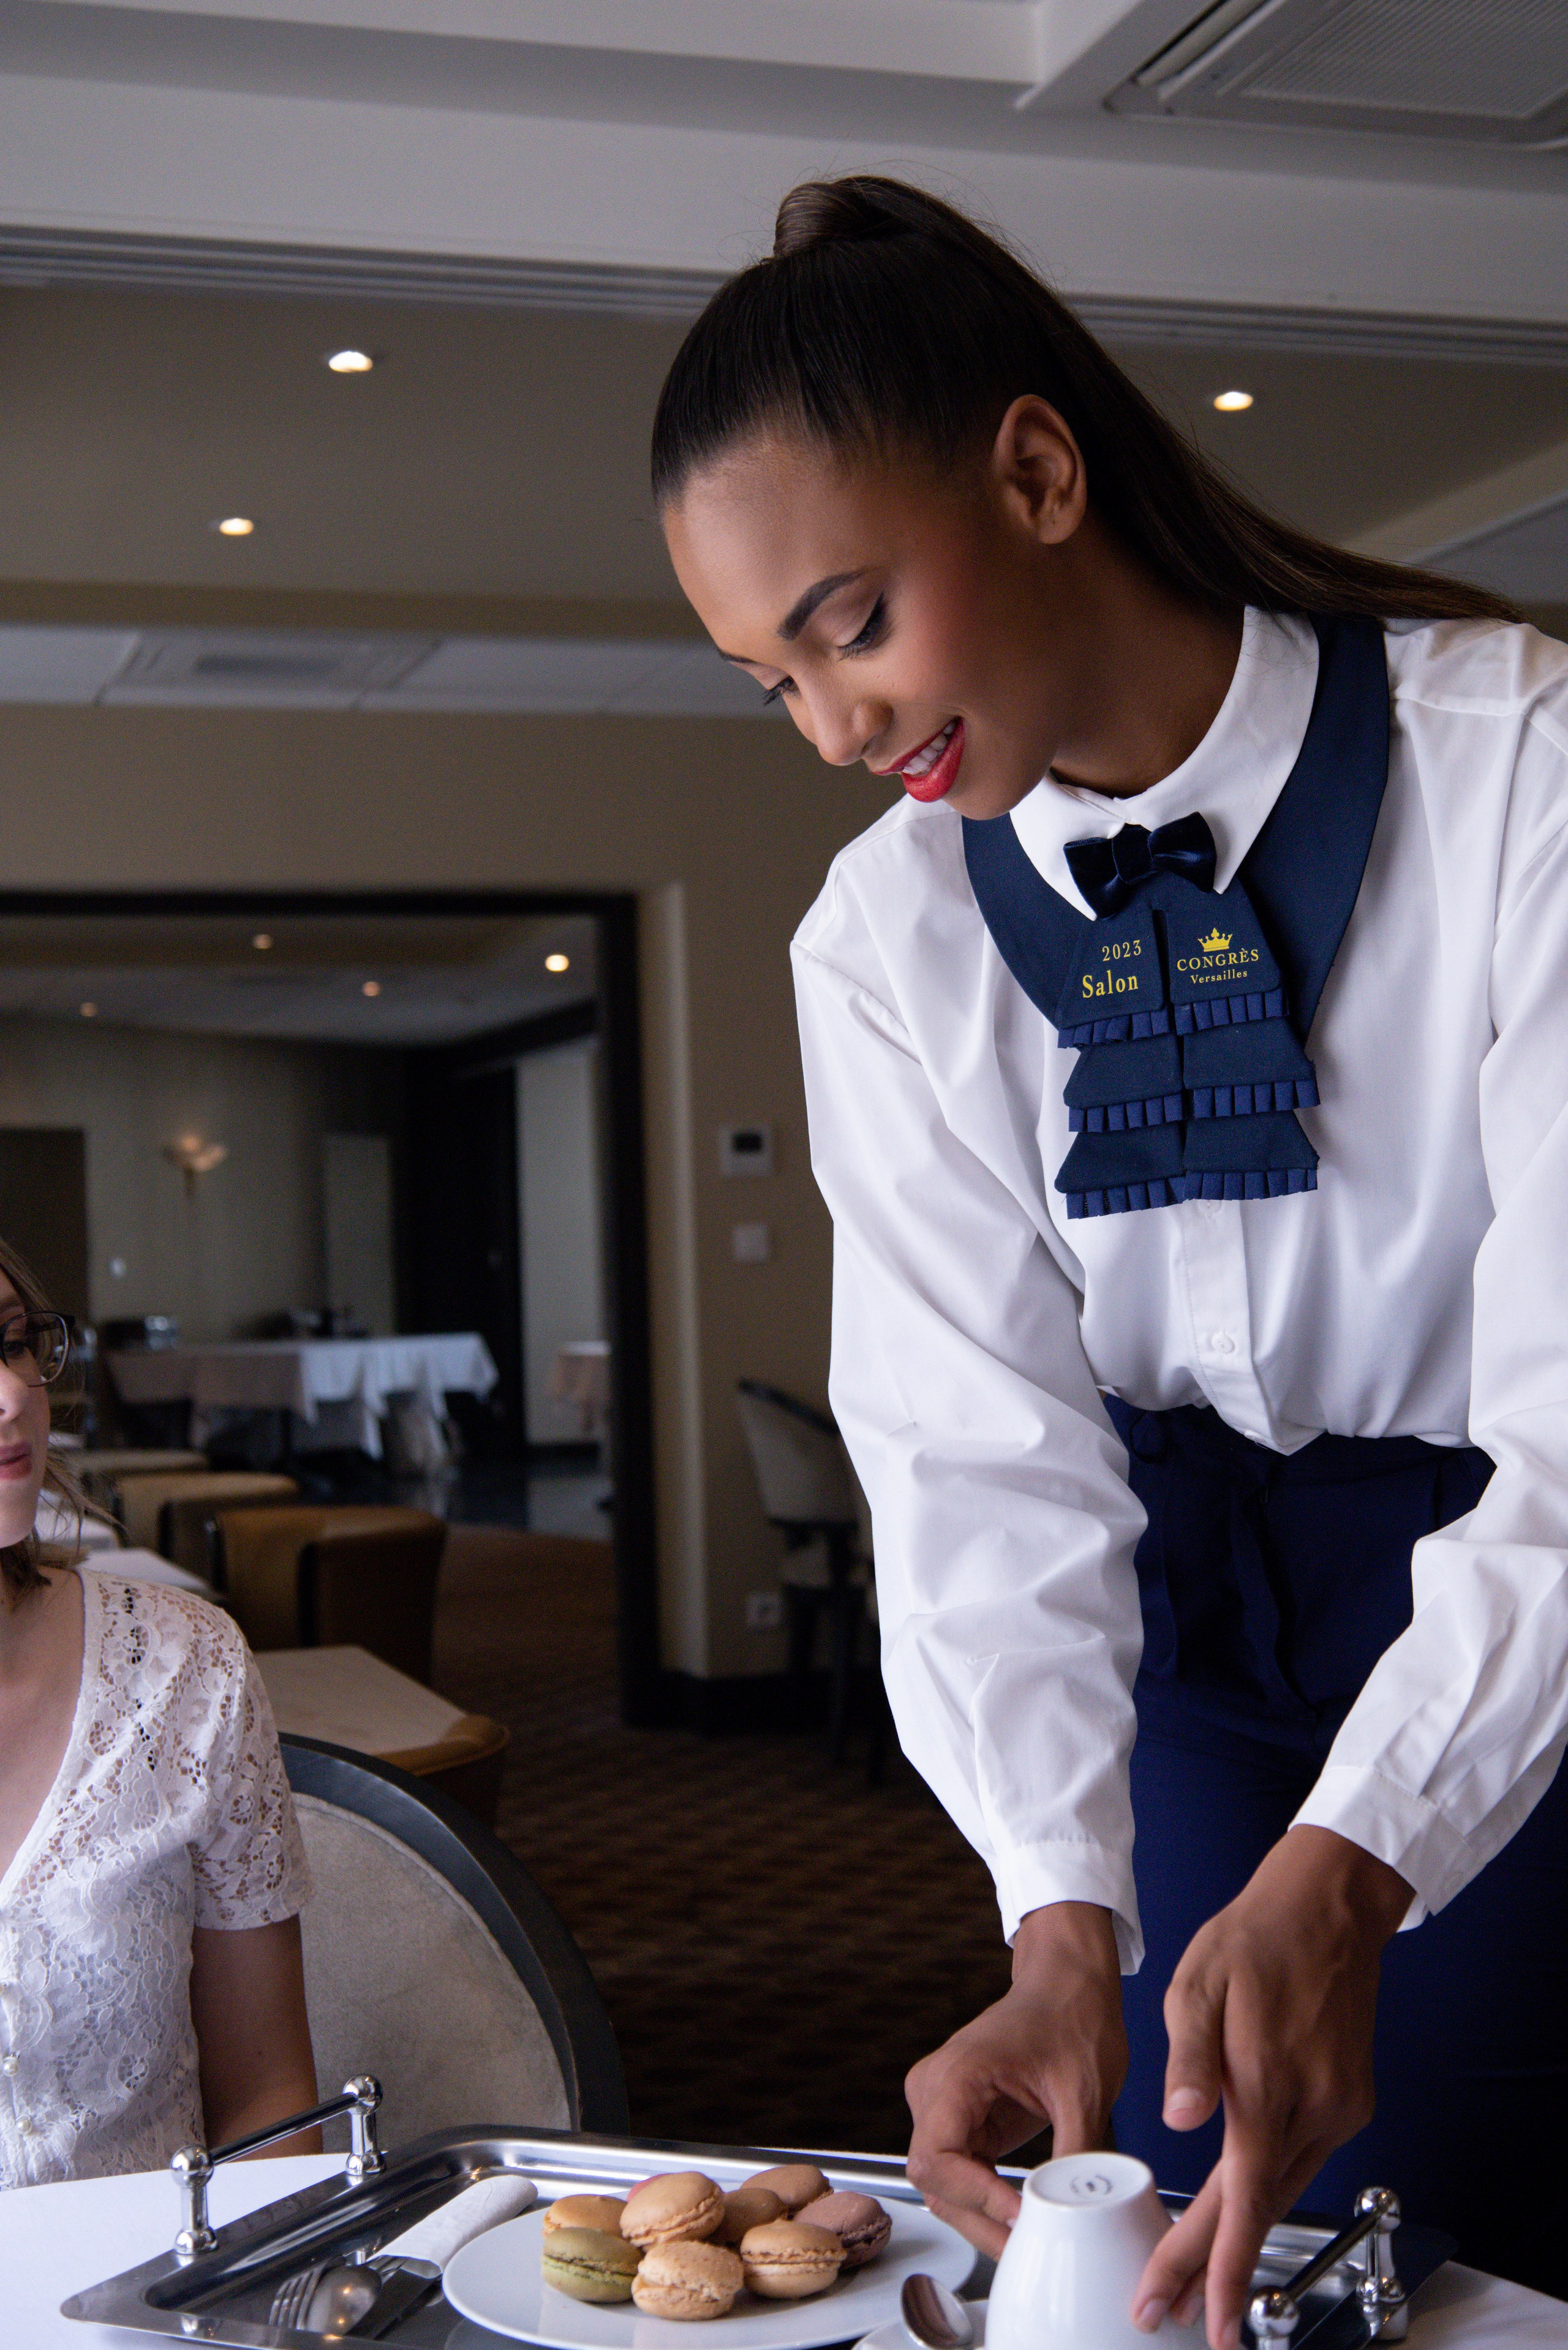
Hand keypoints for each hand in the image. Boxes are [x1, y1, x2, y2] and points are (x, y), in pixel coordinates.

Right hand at [905, 1901, 1125, 2256]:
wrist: (1067, 1982)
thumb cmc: (1072, 2017)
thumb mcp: (1084, 2090)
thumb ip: (1075, 2154)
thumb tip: (1076, 2214)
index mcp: (957, 2074)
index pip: (937, 2157)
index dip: (975, 2196)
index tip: (1020, 2217)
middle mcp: (935, 2089)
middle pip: (934, 2179)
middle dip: (979, 2219)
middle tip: (1028, 2247)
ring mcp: (942, 2104)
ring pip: (943, 2183)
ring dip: (981, 2216)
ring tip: (1028, 2239)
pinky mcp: (959, 2117)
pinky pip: (960, 2171)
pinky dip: (987, 2199)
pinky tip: (1021, 2216)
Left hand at [1132, 1828, 1410, 2349]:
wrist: (1328, 1906)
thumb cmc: (1256, 1938)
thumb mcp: (1198, 1982)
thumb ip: (1188, 2057)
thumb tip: (1178, 2120)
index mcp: (1267, 2084)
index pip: (1238, 2200)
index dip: (1213, 2265)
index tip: (1195, 2314)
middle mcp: (1312, 2108)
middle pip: (1258, 2209)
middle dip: (1215, 2270)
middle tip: (1174, 2312)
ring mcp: (1337, 2107)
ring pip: (1282, 2189)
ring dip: (1240, 2234)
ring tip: (1194, 2273)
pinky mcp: (1348, 2100)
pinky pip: (1302, 2158)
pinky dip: (1266, 2188)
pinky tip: (1237, 2199)